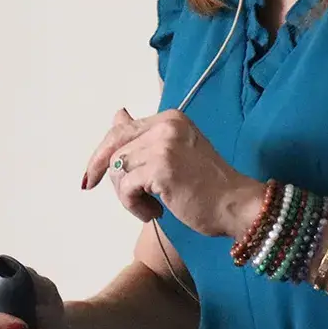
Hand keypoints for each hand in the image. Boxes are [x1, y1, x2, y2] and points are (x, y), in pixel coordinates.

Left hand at [82, 109, 261, 238]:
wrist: (236, 205)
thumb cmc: (209, 186)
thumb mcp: (175, 152)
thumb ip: (145, 136)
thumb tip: (118, 116)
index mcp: (171, 118)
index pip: (122, 129)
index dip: (103, 153)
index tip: (92, 175)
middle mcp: (166, 126)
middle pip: (114, 146)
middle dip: (100, 169)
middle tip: (91, 186)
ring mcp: (164, 145)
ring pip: (118, 169)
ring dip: (127, 195)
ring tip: (149, 207)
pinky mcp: (161, 168)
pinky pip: (127, 188)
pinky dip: (134, 205)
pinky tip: (154, 213)